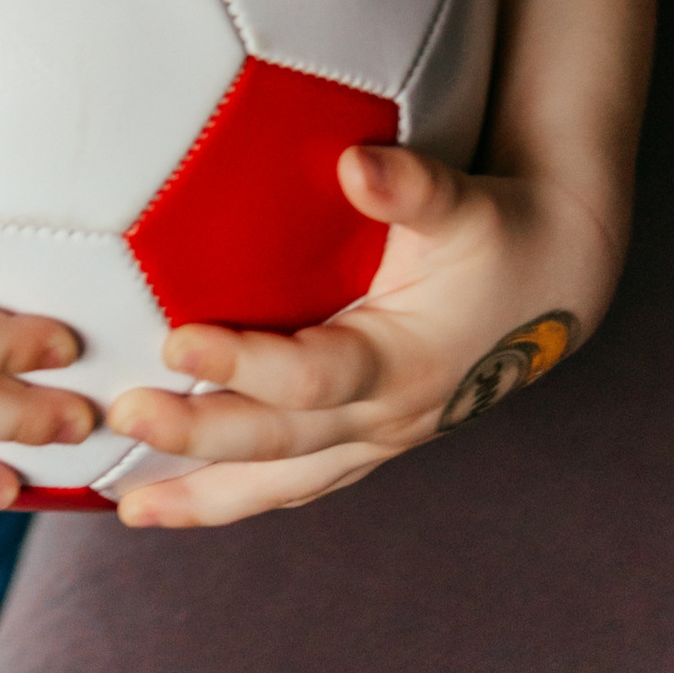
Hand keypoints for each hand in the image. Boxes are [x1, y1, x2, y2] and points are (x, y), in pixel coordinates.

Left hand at [103, 142, 617, 528]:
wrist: (552, 280)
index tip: (172, 340)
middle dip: (200, 437)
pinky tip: (174, 503)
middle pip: (283, 444)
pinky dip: (234, 495)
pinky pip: (293, 481)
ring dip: (206, 497)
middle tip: (122, 413)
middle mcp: (388, 418)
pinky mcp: (367, 440)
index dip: (244, 365)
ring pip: (284, 484)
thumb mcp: (464, 203)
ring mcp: (378, 440)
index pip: (313, 379)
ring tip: (129, 509)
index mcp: (405, 364)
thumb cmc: (498, 232)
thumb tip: (355, 163)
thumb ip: (411, 186)